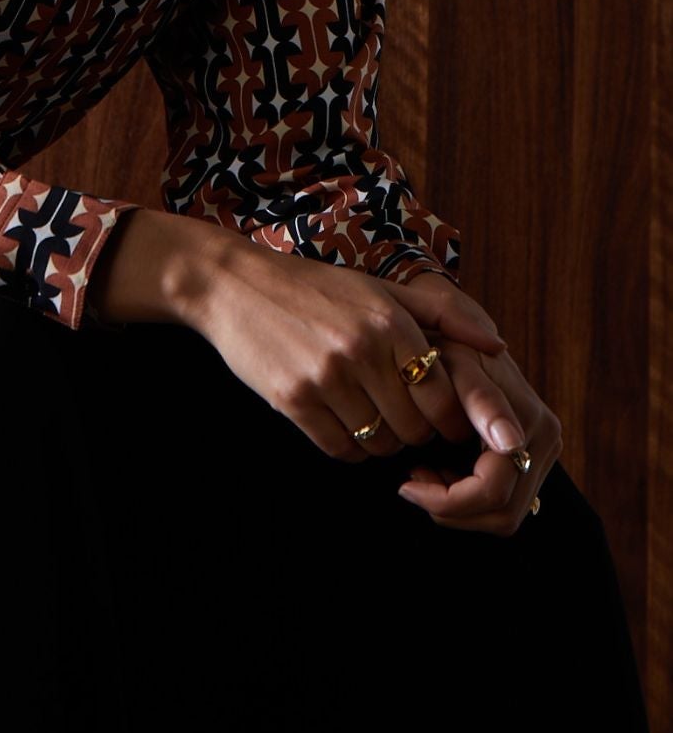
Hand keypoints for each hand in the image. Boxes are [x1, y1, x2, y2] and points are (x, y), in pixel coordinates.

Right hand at [189, 235, 519, 464]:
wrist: (234, 285)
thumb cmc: (314, 287)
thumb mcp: (380, 288)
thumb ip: (443, 314)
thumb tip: (497, 345)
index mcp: (391, 321)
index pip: (444, 398)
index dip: (448, 419)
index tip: (439, 419)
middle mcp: (363, 349)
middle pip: (414, 429)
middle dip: (415, 434)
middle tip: (403, 421)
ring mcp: (326, 376)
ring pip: (378, 443)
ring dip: (381, 442)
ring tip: (370, 418)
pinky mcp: (293, 399)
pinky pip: (339, 448)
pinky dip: (347, 446)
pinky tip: (340, 422)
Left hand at [395, 342, 561, 535]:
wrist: (456, 333)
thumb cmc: (444, 347)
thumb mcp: (453, 364)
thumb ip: (479, 399)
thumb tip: (510, 444)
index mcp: (530, 423)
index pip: (492, 493)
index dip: (446, 501)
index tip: (407, 483)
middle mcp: (545, 441)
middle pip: (502, 515)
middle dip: (450, 508)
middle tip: (412, 480)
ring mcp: (541, 453)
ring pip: (504, 517)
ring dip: (458, 507)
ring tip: (424, 472)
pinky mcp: (531, 460)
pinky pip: (503, 503)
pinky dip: (467, 499)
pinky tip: (440, 470)